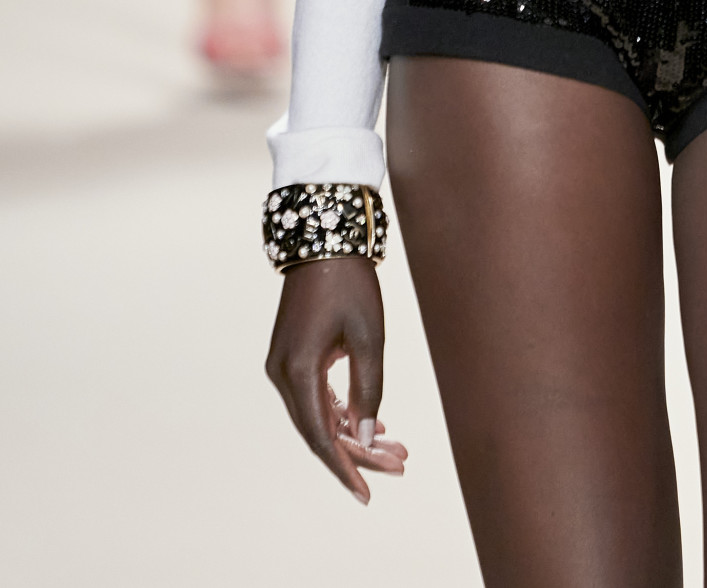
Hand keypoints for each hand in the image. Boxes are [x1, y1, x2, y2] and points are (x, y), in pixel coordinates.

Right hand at [266, 256, 408, 502]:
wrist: (325, 237)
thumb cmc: (350, 283)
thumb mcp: (369, 337)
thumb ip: (368, 391)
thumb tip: (365, 438)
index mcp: (297, 370)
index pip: (320, 437)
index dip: (345, 469)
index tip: (368, 495)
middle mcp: (282, 373)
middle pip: (320, 431)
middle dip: (358, 453)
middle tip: (400, 466)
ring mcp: (283, 366)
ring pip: (318, 416)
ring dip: (353, 434)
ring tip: (395, 449)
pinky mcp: (291, 357)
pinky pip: (315, 397)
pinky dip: (342, 413)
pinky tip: (371, 425)